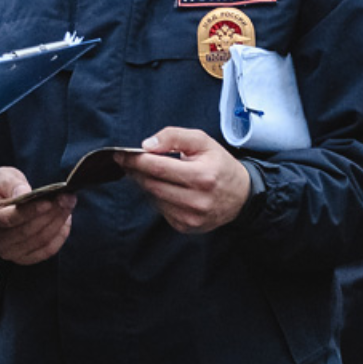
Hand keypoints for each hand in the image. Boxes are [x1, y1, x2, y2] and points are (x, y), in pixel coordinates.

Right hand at [0, 165, 74, 264]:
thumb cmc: (0, 189)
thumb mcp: (2, 177)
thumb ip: (12, 183)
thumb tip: (25, 192)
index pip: (8, 218)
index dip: (30, 212)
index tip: (48, 201)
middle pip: (26, 232)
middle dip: (50, 214)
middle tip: (67, 198)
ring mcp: (7, 251)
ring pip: (38, 241)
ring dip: (57, 223)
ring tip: (68, 205)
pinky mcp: (22, 258)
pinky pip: (45, 251)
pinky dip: (59, 236)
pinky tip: (65, 221)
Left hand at [116, 127, 250, 234]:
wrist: (241, 196)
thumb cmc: (220, 165)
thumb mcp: (203, 142)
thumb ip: (174, 137)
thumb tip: (147, 145)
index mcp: (202, 176)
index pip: (158, 167)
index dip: (136, 160)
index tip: (121, 154)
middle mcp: (197, 200)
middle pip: (152, 184)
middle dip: (137, 171)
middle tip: (129, 161)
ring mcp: (191, 217)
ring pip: (153, 198)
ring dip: (145, 184)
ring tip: (148, 172)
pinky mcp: (186, 226)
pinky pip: (160, 210)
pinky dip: (157, 197)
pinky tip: (165, 187)